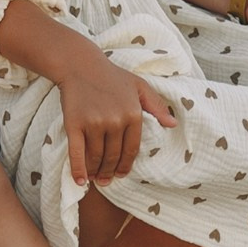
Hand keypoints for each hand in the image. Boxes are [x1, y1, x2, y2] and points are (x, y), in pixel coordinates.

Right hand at [54, 55, 177, 183]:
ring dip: (96, 172)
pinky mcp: (74, 124)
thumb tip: (173, 124)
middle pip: (113, 156)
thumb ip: (157, 106)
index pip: (131, 150)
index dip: (126, 166)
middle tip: (107, 180)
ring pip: (96, 157)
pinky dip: (78, 169)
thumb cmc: (112, 76)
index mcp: (133, 114)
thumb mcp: (140, 86)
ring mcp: (94, 123)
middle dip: (110, 172)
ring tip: (95, 178)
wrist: (81, 65)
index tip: (121, 174)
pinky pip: (77, 152)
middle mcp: (115, 121)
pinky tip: (80, 181)